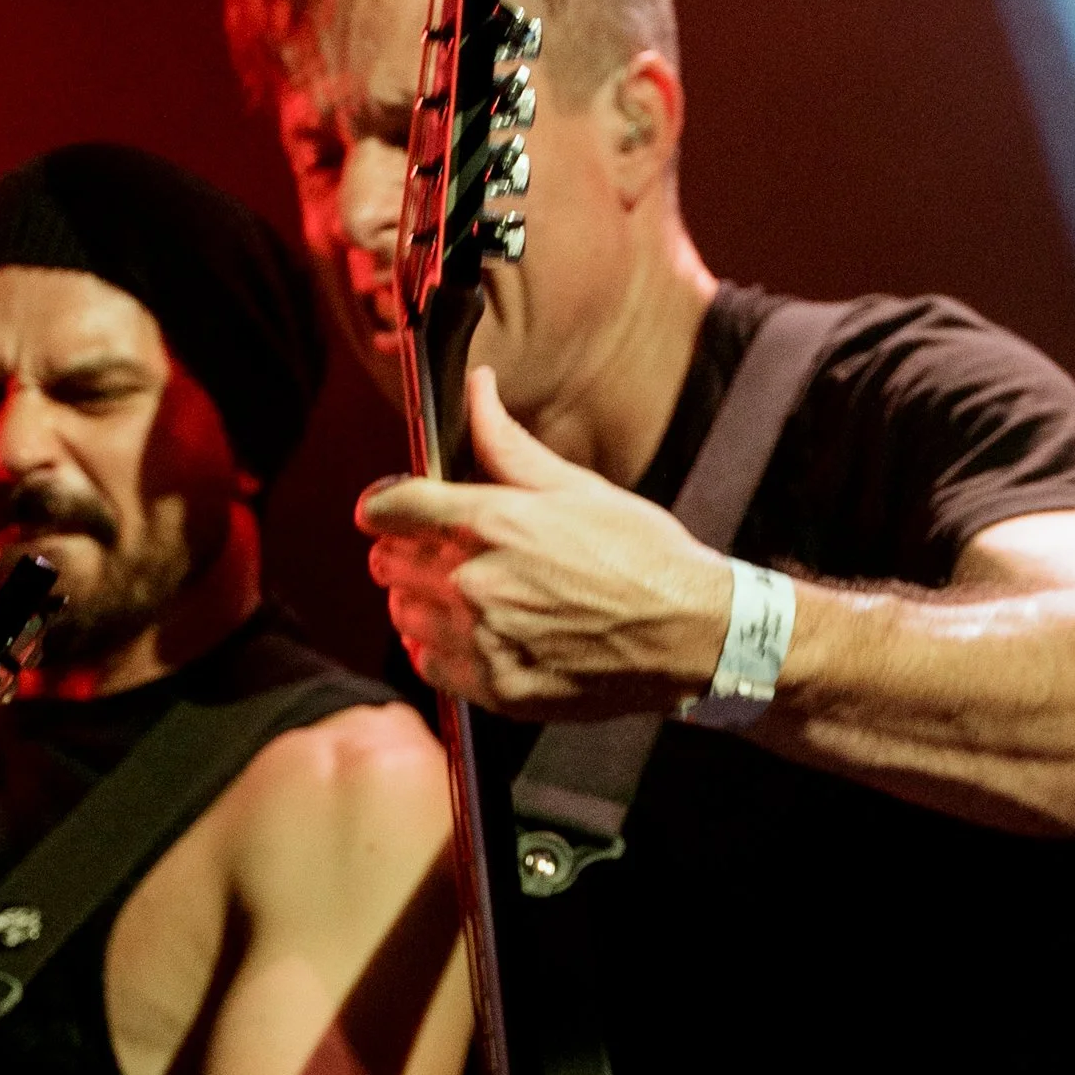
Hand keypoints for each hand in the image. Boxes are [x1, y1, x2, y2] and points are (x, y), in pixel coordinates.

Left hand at [357, 367, 730, 719]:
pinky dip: (440, 650)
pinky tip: (476, 635)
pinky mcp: (496, 687)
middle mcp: (478, 581)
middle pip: (388, 562)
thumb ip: (508, 445)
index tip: (384, 510)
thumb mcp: (577, 488)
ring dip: (419, 602)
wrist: (692, 634)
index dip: (381, 505)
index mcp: (495, 522)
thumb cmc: (642, 554)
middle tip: (439, 552)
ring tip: (463, 595)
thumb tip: (476, 387)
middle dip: (404, 551)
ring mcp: (484, 639)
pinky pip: (429, 664)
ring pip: (402, 615)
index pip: (392, 506)